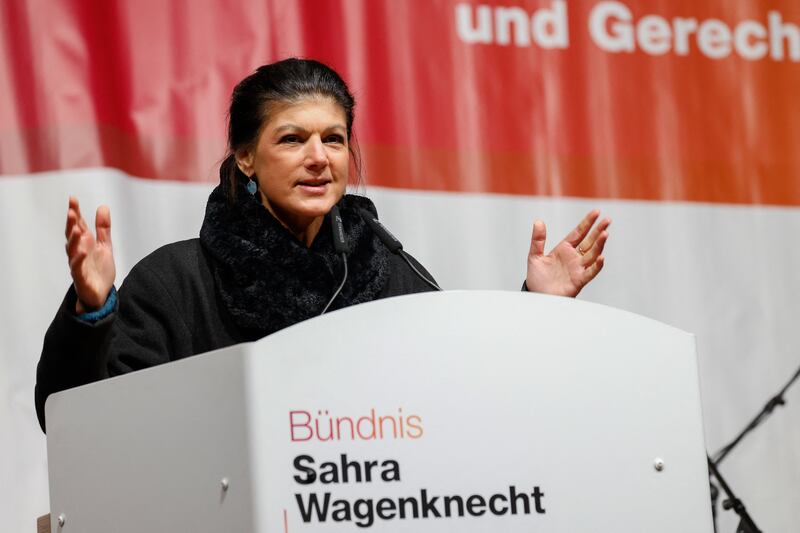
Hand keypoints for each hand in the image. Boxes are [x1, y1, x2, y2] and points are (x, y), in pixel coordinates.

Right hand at [65, 197, 115, 311]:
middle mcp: (78, 252)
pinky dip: (79, 259)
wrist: (101, 294)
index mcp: (84, 243)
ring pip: (72, 251)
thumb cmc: (99, 270)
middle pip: (72, 235)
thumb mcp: (105, 246)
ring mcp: (78, 264)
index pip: (77, 225)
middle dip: (71, 223)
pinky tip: (83, 251)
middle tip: (72, 211)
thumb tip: (103, 207)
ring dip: (73, 240)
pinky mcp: (81, 278)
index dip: (75, 212)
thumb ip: (103, 229)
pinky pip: (77, 268)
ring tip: (77, 229)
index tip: (73, 199)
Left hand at [526, 209, 609, 296]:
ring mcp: (578, 268)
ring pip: (592, 254)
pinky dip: (597, 266)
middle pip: (589, 241)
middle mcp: (574, 257)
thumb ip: (538, 240)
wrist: (536, 296)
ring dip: (599, 245)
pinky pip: (590, 272)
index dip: (587, 223)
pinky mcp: (579, 280)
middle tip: (608, 220)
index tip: (596, 212)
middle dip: (598, 230)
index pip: (579, 233)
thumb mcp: (534, 256)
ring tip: (605, 233)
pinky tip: (601, 257)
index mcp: (564, 249)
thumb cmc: (537, 278)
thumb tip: (539, 221)